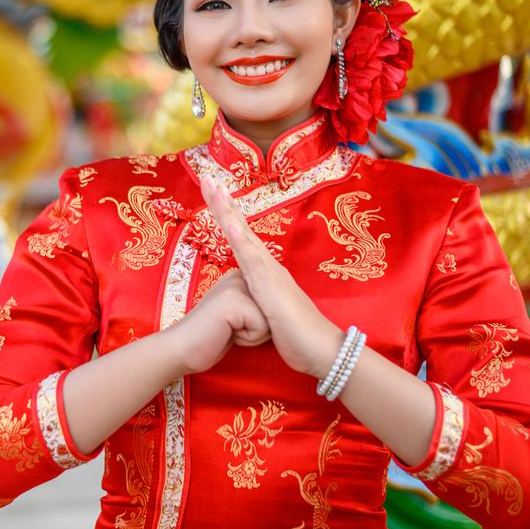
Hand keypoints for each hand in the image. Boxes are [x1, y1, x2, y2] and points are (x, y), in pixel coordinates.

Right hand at [163, 269, 270, 375]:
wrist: (181, 349)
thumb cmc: (209, 338)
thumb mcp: (236, 316)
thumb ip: (251, 304)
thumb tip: (271, 308)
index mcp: (240, 277)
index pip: (270, 304)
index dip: (256, 324)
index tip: (229, 323)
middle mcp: (239, 276)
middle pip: (272, 311)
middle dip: (256, 329)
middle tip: (227, 329)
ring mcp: (236, 285)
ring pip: (269, 319)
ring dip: (252, 335)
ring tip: (226, 331)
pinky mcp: (234, 300)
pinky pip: (262, 327)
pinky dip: (247, 339)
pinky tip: (225, 334)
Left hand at [198, 175, 342, 378]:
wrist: (321, 350)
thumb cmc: (296, 335)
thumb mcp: (268, 314)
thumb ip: (257, 300)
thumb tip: (248, 297)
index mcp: (264, 270)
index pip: (240, 236)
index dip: (226, 214)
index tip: (212, 192)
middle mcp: (267, 265)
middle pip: (240, 227)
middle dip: (223, 203)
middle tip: (207, 178)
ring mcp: (270, 274)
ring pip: (245, 237)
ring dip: (230, 213)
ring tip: (218, 190)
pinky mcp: (271, 289)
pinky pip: (254, 262)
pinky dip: (242, 242)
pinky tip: (231, 226)